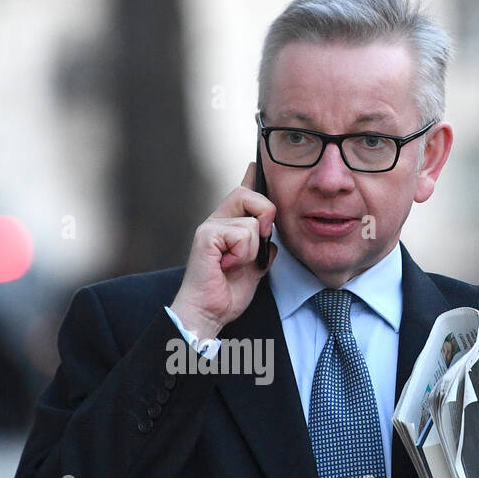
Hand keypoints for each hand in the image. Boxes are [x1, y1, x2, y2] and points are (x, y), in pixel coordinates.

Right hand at [169, 162, 276, 341]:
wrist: (209, 313)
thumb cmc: (226, 294)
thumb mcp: (254, 268)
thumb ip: (262, 250)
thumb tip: (272, 239)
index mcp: (228, 226)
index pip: (242, 194)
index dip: (251, 178)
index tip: (255, 164)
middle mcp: (216, 221)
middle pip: (247, 193)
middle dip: (265, 213)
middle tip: (261, 239)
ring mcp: (209, 227)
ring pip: (251, 222)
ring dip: (252, 249)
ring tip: (235, 264)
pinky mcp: (206, 236)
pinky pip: (242, 234)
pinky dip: (243, 254)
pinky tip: (228, 266)